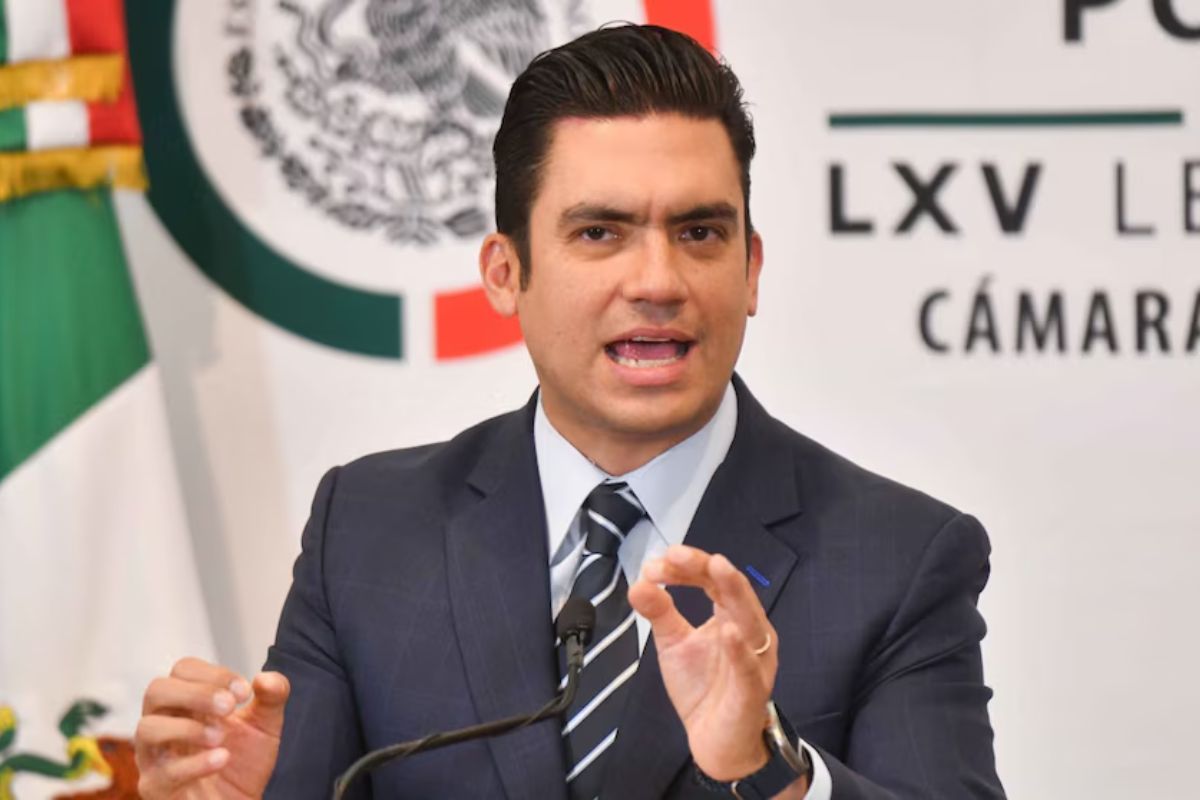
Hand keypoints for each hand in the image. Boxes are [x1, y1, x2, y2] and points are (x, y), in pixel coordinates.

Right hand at [135, 658, 289, 798]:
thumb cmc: (244, 762)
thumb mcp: (266, 725)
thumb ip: (273, 697)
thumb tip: (267, 678)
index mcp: (187, 703)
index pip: (184, 669)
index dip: (213, 674)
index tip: (244, 693)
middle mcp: (164, 723)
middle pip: (157, 690)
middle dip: (196, 694)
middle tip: (229, 707)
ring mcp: (155, 756)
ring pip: (147, 728)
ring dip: (187, 728)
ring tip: (220, 736)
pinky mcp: (157, 788)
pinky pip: (163, 773)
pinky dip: (194, 763)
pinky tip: (222, 758)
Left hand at [629, 545, 806, 796]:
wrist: (716, 742)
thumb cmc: (702, 688)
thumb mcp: (673, 643)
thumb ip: (660, 612)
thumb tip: (638, 582)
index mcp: (731, 615)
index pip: (713, 579)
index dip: (687, 566)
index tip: (655, 563)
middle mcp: (749, 631)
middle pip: (732, 590)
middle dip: (706, 568)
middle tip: (677, 554)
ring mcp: (755, 660)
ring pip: (750, 620)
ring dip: (733, 591)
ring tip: (716, 568)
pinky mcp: (752, 690)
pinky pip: (749, 668)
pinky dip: (740, 649)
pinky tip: (729, 632)